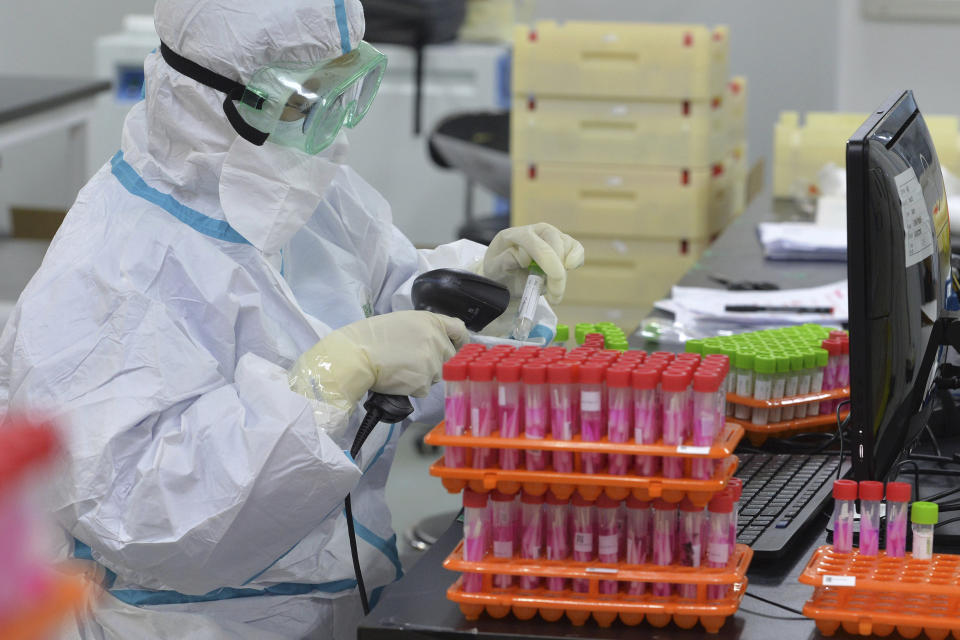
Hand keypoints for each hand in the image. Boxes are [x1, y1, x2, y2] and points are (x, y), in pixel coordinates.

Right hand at [290, 311, 468, 407]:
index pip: (460, 330)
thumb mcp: (403, 321)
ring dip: (423, 375)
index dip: (460, 340)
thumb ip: (425, 330)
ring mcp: (432, 362)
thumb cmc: (372, 337)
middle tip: (412, 361)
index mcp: (432, 322)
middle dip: (435, 361)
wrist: (356, 355)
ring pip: (437, 374)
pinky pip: (424, 388)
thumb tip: (437, 343)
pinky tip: (397, 378)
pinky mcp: (424, 381)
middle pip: (449, 357)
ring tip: (400, 368)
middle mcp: (437, 340)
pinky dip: (412, 387)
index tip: (457, 346)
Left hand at [481, 223, 583, 303]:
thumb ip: (503, 262)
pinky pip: (576, 248)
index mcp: (514, 235)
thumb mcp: (493, 269)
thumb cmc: (498, 271)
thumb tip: (522, 257)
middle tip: (554, 296)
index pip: (533, 242)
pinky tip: (566, 275)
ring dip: (564, 272)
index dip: (547, 260)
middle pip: (555, 242)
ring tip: (553, 293)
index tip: (554, 280)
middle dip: (558, 271)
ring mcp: (550, 235)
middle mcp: (534, 231)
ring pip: (567, 246)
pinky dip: (576, 261)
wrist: (504, 274)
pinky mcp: (562, 244)